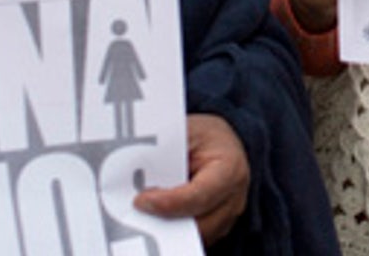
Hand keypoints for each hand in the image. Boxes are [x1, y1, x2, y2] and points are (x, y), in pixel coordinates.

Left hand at [134, 114, 248, 244]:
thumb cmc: (204, 136)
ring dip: (166, 229)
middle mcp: (234, 199)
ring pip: (193, 236)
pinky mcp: (217, 229)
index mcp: (230, 169)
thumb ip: (166, 148)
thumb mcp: (188, 130)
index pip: (199, 195)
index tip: (140, 200)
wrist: (222, 144)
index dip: (168, 202)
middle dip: (164, 221)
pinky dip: (171, 231)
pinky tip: (152, 218)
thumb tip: (136, 165)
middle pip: (197, 224)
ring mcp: (227, 218)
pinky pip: (191, 238)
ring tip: (141, 216)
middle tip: (135, 212)